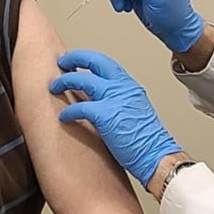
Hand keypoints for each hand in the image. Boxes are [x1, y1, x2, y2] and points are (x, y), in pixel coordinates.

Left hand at [50, 49, 181, 186]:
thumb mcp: (134, 110)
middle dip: (74, 58)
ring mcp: (114, 99)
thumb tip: (98, 101)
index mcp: (130, 86)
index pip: (105, 63)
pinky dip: (68, 111)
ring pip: (82, 79)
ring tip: (55, 87)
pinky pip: (79, 107)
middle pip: (93, 61)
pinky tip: (64, 116)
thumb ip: (118, 100)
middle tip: (62, 62)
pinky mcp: (105, 116)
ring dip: (64, 82)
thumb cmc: (147, 140)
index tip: (76, 61)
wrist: (157, 155)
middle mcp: (122, 87)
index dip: (87, 59)